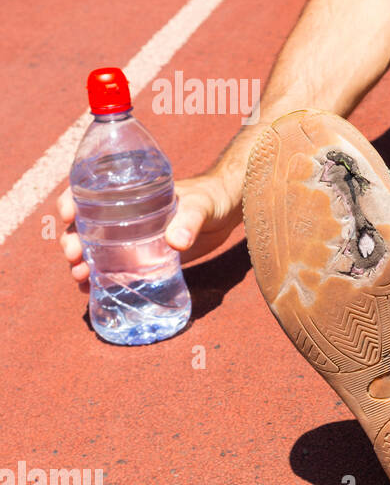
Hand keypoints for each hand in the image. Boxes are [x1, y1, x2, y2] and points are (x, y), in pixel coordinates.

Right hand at [57, 172, 243, 289]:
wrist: (228, 212)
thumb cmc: (212, 198)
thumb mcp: (200, 206)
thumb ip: (190, 221)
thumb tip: (177, 242)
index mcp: (130, 194)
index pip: (89, 193)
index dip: (71, 201)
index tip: (66, 214)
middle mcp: (124, 216)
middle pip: (85, 226)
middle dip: (72, 241)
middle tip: (74, 257)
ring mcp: (132, 238)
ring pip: (95, 250)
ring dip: (82, 263)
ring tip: (80, 278)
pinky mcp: (145, 258)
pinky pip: (116, 268)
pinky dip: (101, 279)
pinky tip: (91, 291)